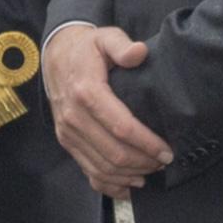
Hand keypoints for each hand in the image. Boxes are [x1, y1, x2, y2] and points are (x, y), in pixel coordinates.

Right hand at [46, 23, 169, 198]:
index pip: (121, 128)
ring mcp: (67, 133)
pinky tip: (131, 185)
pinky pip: (88, 172)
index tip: (167, 151)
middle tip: (165, 162)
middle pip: (113, 154)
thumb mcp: (105, 37)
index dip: (147, 143)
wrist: (55, 57)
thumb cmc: (87, 49)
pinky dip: (111, 185)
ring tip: (153, 171)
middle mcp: (74, 117)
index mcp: (86, 92)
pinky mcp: (66, 142)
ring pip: (102, 168)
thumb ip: (122, 45)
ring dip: (130, 175)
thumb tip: (139, 52)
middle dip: (144, 163)